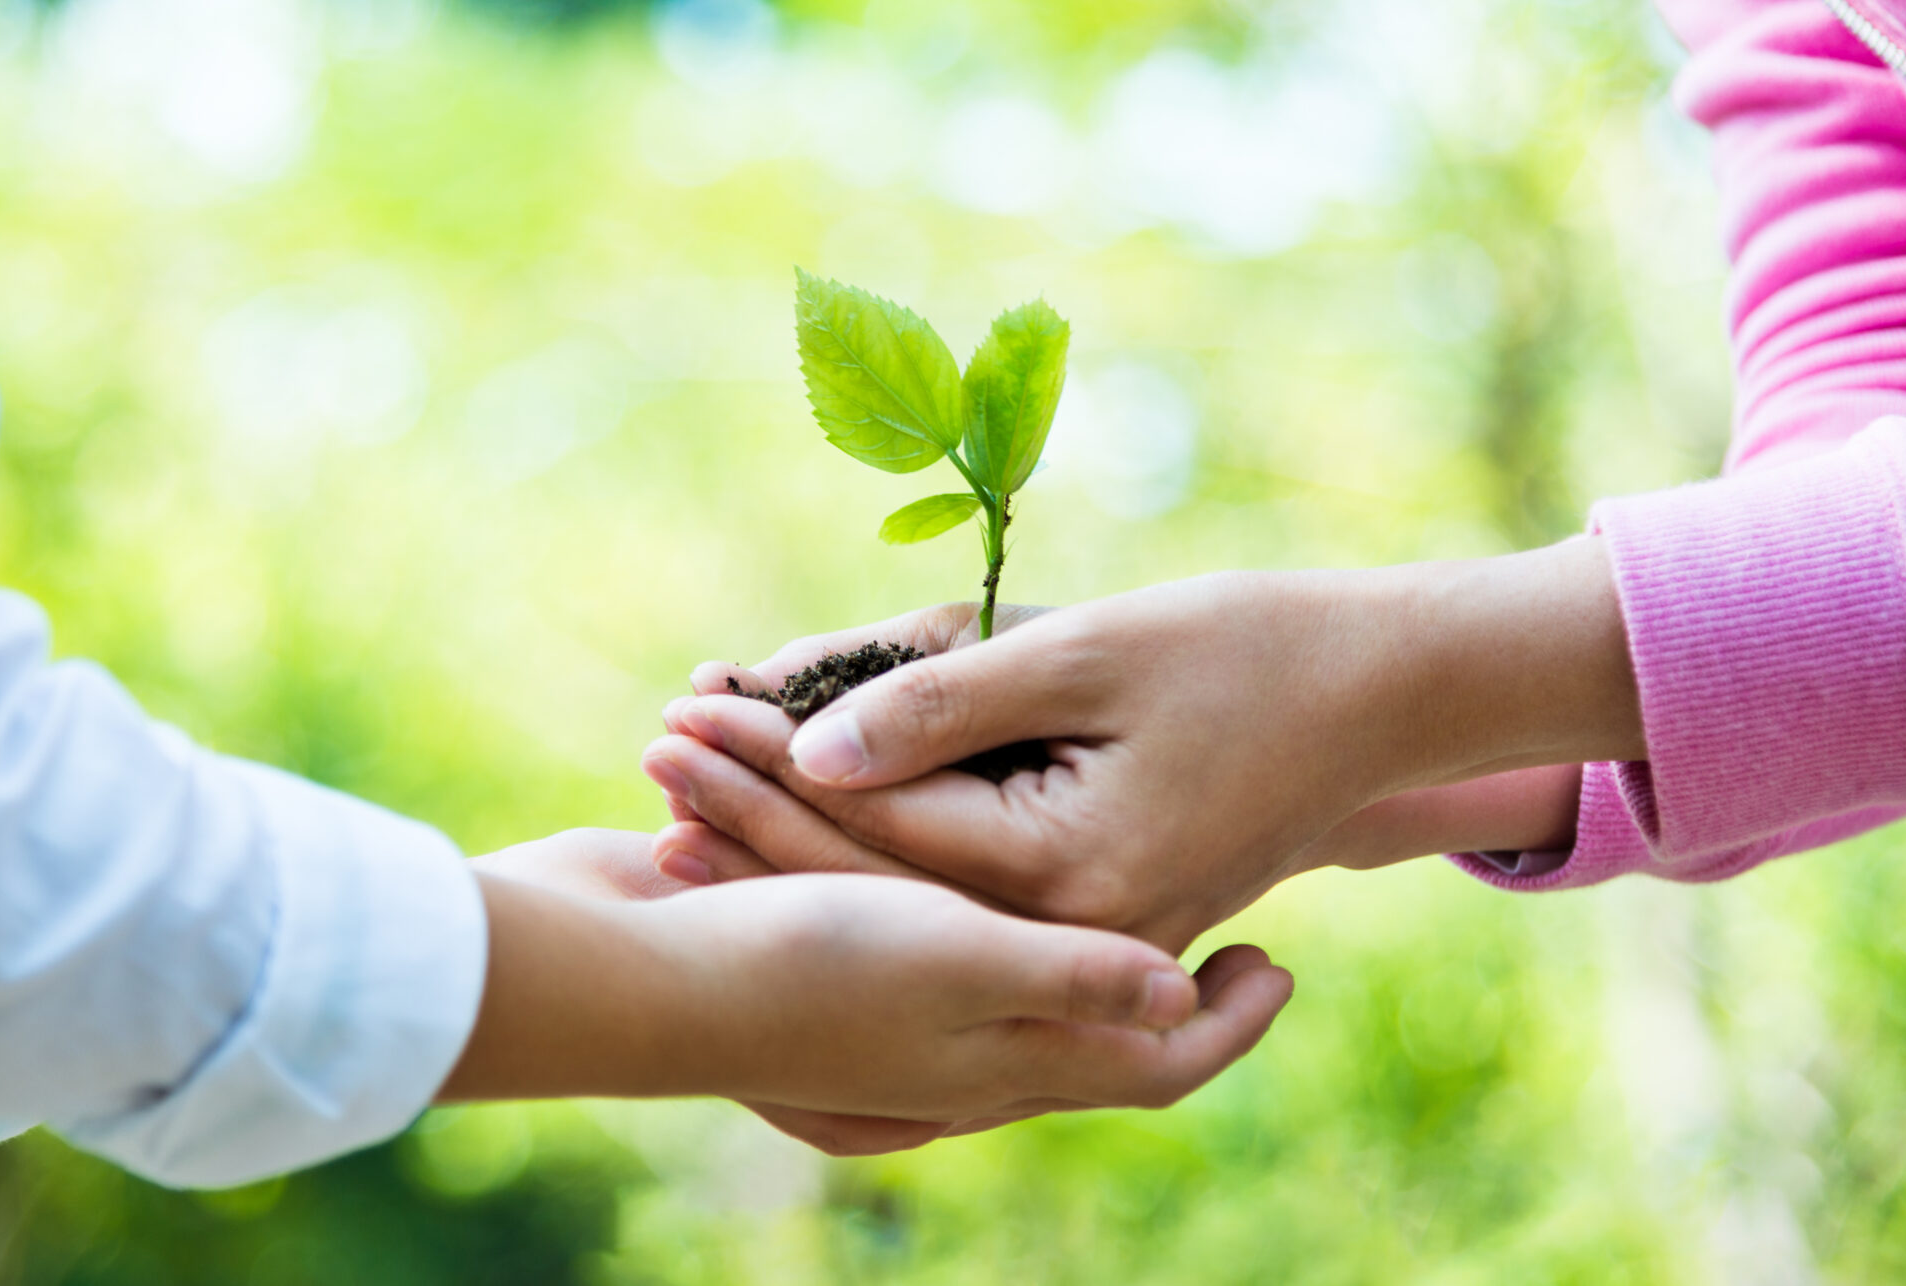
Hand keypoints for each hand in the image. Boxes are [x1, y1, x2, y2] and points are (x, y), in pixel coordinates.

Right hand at [437, 864, 1292, 1144]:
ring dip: (1063, 926)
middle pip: (1089, 1027)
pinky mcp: (832, 964)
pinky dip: (969, 901)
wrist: (624, 974)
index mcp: (1000, 1061)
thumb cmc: (797, 964)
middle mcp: (955, 1051)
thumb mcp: (955, 959)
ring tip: (1120, 864)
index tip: (1281, 962)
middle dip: (1155, 974)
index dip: (1225, 1028)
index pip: (1149, 1068)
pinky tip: (986, 837)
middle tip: (1223, 916)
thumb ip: (1068, 979)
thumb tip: (1182, 998)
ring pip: (1010, 979)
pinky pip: (932, 938)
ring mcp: (891, 1014)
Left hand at [642, 538, 1638, 952]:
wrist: (1384, 698)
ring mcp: (1088, 948)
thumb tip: (810, 746)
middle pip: (876, 883)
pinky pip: (960, 911)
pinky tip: (798, 827)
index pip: (879, 824)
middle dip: (756, 811)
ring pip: (910, 908)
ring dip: (799, 846)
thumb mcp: (1087, 651)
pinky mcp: (1097, 929)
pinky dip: (875, 863)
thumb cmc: (1248, 647)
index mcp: (1071, 879)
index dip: (769, 762)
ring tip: (690, 796)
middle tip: (655, 747)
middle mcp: (1072, 940)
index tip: (681, 707)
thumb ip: (945, 701)